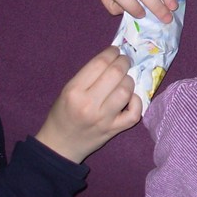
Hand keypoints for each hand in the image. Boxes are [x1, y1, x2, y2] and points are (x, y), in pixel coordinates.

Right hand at [35, 47, 141, 162]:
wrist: (59, 145)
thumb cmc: (62, 114)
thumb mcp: (67, 91)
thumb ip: (87, 76)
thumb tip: (111, 59)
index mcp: (74, 91)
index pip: (99, 64)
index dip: (111, 53)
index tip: (115, 51)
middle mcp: (89, 104)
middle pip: (115, 74)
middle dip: (123, 62)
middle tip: (124, 61)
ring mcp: (104, 118)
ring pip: (126, 91)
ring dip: (129, 81)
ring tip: (125, 80)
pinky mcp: (114, 130)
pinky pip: (134, 114)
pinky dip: (137, 102)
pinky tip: (131, 98)